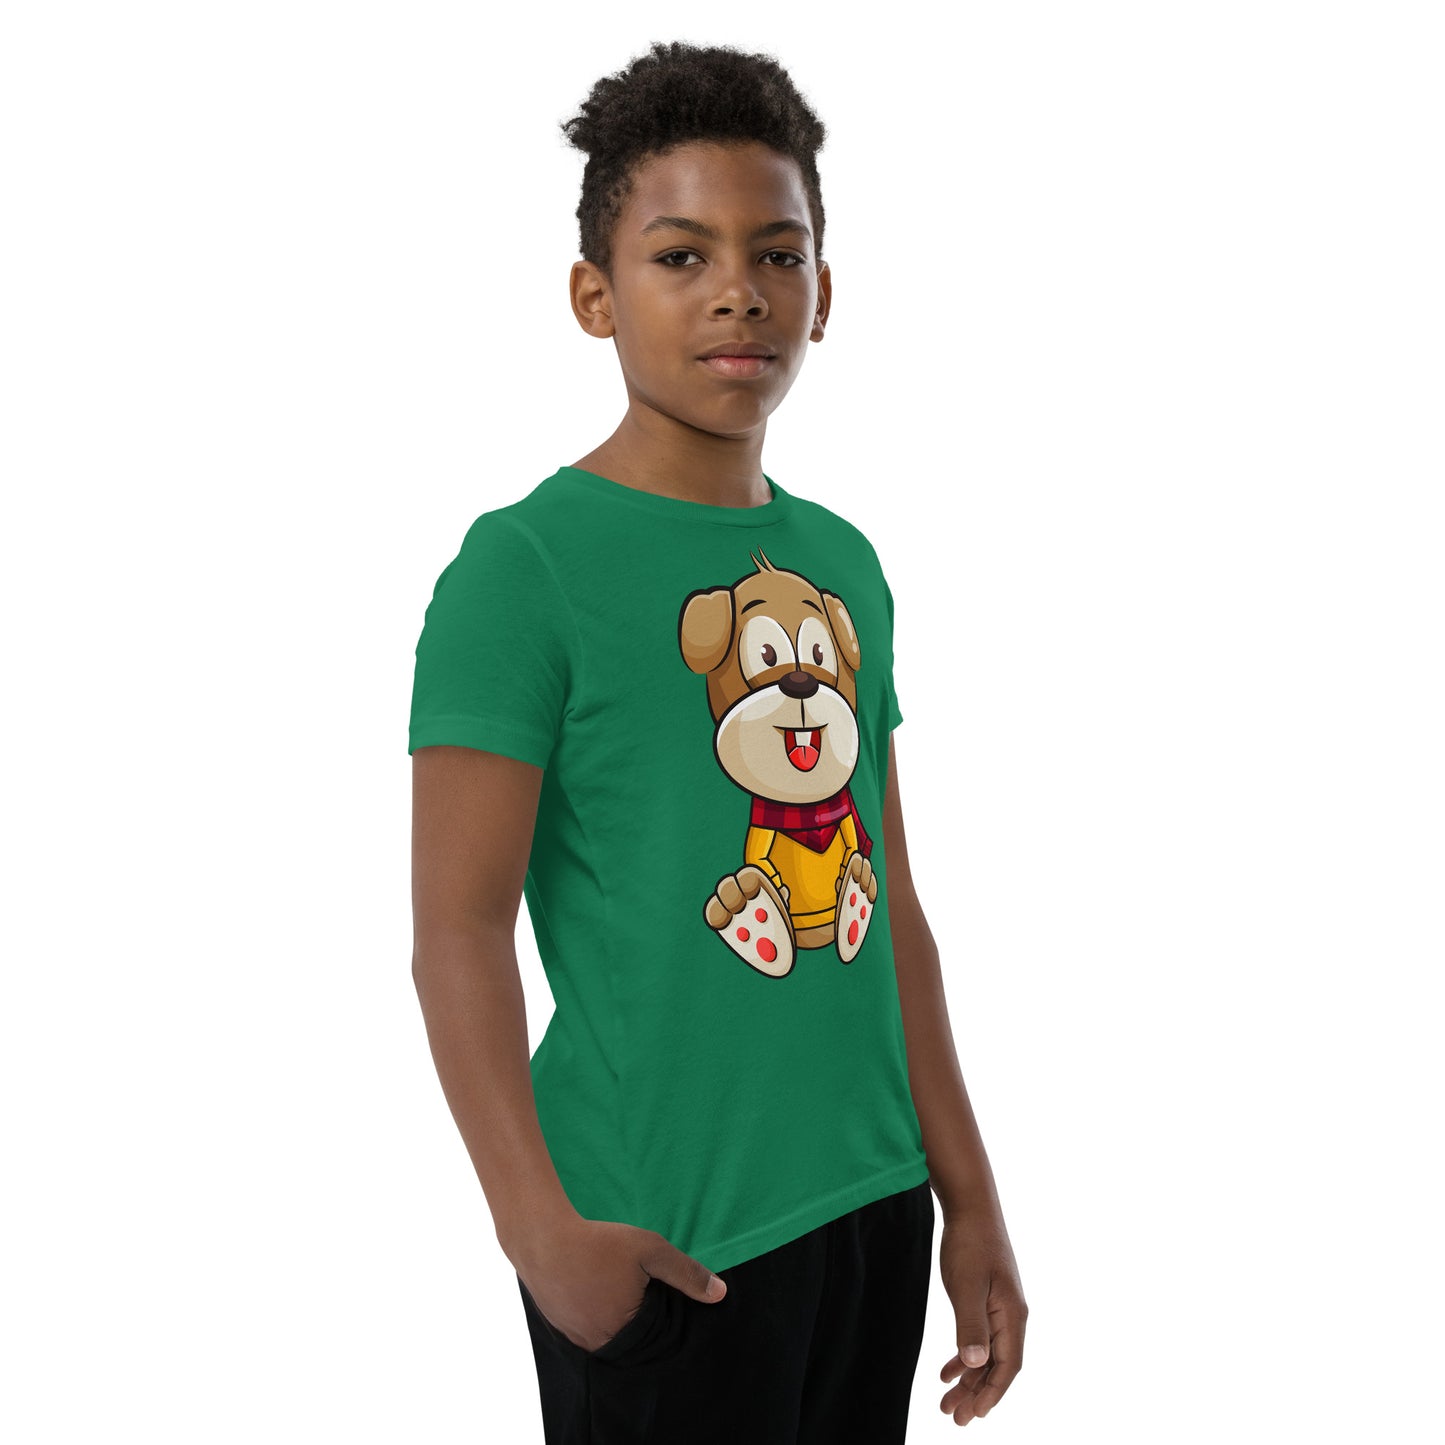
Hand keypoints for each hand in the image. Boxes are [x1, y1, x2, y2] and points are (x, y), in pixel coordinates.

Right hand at [513, 1215, 726, 1353]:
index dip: (661, 1313)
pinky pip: (584, 1327)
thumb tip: (720, 1294)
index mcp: (624, 1332)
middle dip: (638, 1316)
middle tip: (635, 1286)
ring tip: (614, 1285)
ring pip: (606, 1334)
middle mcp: (598, 1343)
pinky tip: (593, 1286)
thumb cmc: (599, 1243)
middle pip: (630, 1339)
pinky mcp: (558, 1325)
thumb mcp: (650, 1250)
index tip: (658, 1291)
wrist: (542, 1237)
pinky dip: (592, 1311)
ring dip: (614, 1315)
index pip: (656, 1338)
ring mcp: (575, 1337)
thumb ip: (686, 1273)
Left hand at [936, 1202, 1026, 1424]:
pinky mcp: (987, 1298)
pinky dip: (965, 1356)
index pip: (1008, 1367)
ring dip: (969, 1379)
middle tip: (955, 1419)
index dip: (992, 1394)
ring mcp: (1000, 1307)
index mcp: (1012, 1316)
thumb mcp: (966, 1286)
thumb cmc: (969, 1244)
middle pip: (997, 1366)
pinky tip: (947, 1370)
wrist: (971, 1207)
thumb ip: (971, 1325)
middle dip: (977, 1394)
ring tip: (947, 1402)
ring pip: (987, 1354)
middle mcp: (1012, 1315)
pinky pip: (980, 1337)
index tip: (975, 1416)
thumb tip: (977, 1364)